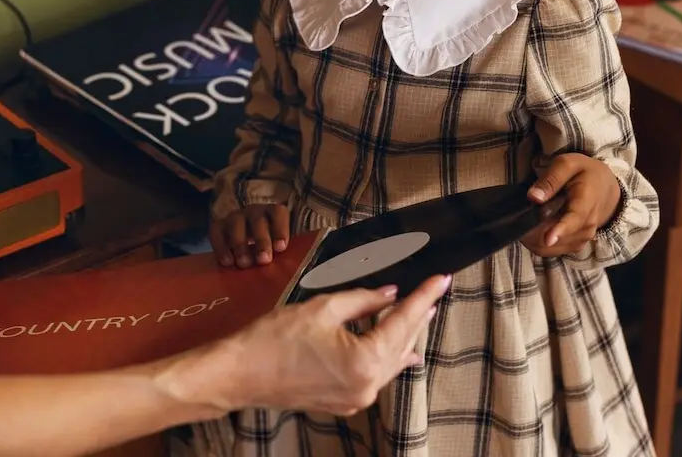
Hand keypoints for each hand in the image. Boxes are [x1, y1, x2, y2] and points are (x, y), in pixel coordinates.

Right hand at [173, 275, 450, 415]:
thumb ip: (363, 300)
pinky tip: (400, 349)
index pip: (403, 321)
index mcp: (364, 361)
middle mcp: (367, 385)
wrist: (240, 375)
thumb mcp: (322, 308)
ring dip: (405, 336)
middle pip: (402, 343)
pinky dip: (388, 356)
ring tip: (420, 313)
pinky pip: (376, 376)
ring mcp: (356, 398)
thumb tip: (390, 294)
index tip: (441, 279)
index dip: (423, 297)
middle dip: (417, 315)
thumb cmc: (274, 339)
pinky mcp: (344, 403)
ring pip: (391, 362)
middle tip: (434, 291)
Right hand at [210, 204, 289, 267]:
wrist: (246, 245)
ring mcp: (235, 217)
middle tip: (263, 260)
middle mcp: (254, 212)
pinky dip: (221, 247)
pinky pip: (216, 232)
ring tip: (244, 264)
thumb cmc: (268, 247)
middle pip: (258, 220)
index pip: (278, 213)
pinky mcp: (219, 226)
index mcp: (273, 213)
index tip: (280, 248)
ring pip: (236, 224)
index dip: (280, 229)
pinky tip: (227, 262)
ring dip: (240, 245)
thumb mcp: (278, 247)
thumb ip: (283, 252)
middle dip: (261, 240)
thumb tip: (292, 268)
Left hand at [520, 154, 622, 257]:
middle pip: (555, 239)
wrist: (605, 188)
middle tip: (517, 217)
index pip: (574, 220)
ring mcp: (582, 238)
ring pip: (549, 248)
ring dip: (532, 237)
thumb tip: (533, 197)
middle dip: (532, 232)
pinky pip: (551, 251)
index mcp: (586, 202)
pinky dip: (537, 242)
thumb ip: (551, 179)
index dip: (560, 231)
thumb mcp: (568, 164)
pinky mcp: (576, 245)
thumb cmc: (583, 173)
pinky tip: (534, 226)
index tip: (548, 239)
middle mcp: (587, 226)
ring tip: (526, 218)